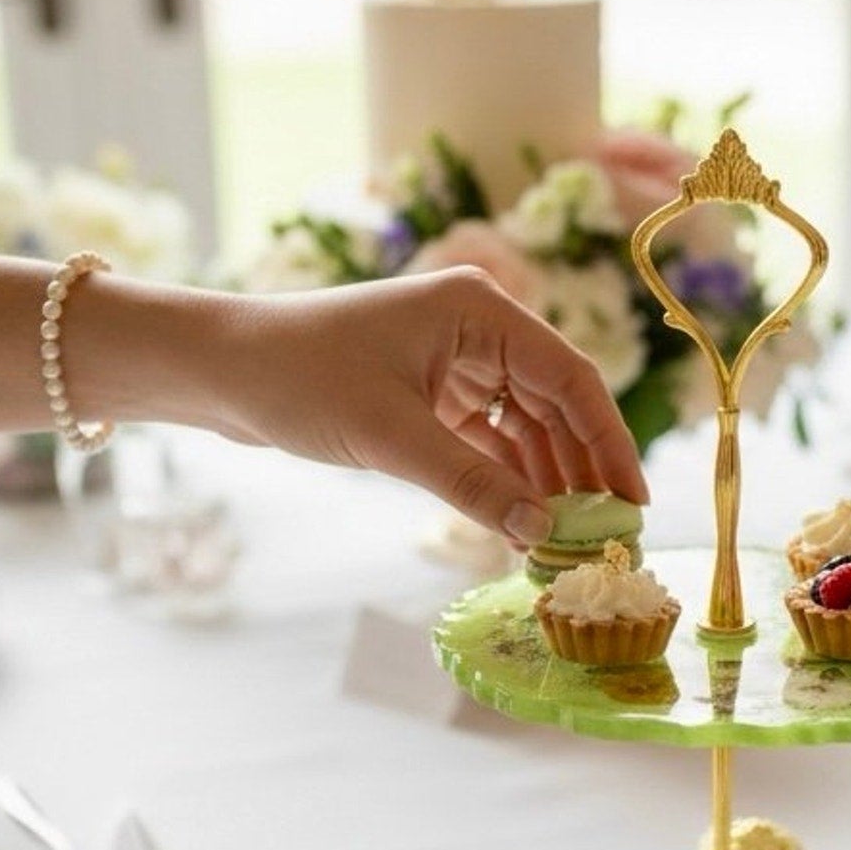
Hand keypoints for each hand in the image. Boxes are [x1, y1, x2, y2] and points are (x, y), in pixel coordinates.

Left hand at [206, 267, 646, 543]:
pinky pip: (489, 438)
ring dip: (544, 480)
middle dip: (580, 469)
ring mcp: (455, 360)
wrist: (218, 369)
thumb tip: (543, 533)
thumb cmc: (296, 379)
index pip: (570, 378)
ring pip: (525, 426)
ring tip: (566, 539)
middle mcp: (478, 328)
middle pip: (555, 404)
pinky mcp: (431, 391)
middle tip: (604, 534)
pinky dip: (506, 478)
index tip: (632, 499)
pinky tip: (523, 520)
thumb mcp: (390, 437)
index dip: (608, 442)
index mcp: (479, 310)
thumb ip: (472, 484)